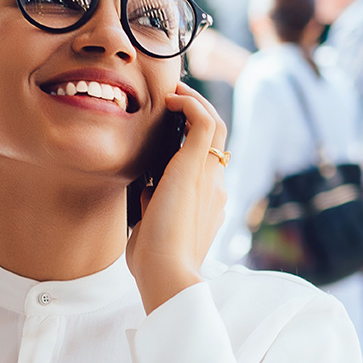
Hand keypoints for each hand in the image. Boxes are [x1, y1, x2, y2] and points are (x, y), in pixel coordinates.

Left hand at [126, 82, 227, 313]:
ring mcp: (211, 176)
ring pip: (215, 125)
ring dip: (195, 102)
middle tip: (172, 98)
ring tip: (173, 91)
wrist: (165, 272)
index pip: (205, 162)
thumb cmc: (153, 260)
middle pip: (215, 138)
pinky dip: (191, 104)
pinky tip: (171, 99)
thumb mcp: (151, 226)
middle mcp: (216, 186)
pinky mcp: (198, 167)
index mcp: (207, 203)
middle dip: (195, 112)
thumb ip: (153, 204)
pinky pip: (205, 123)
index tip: (168, 126)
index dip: (189, 140)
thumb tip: (145, 187)